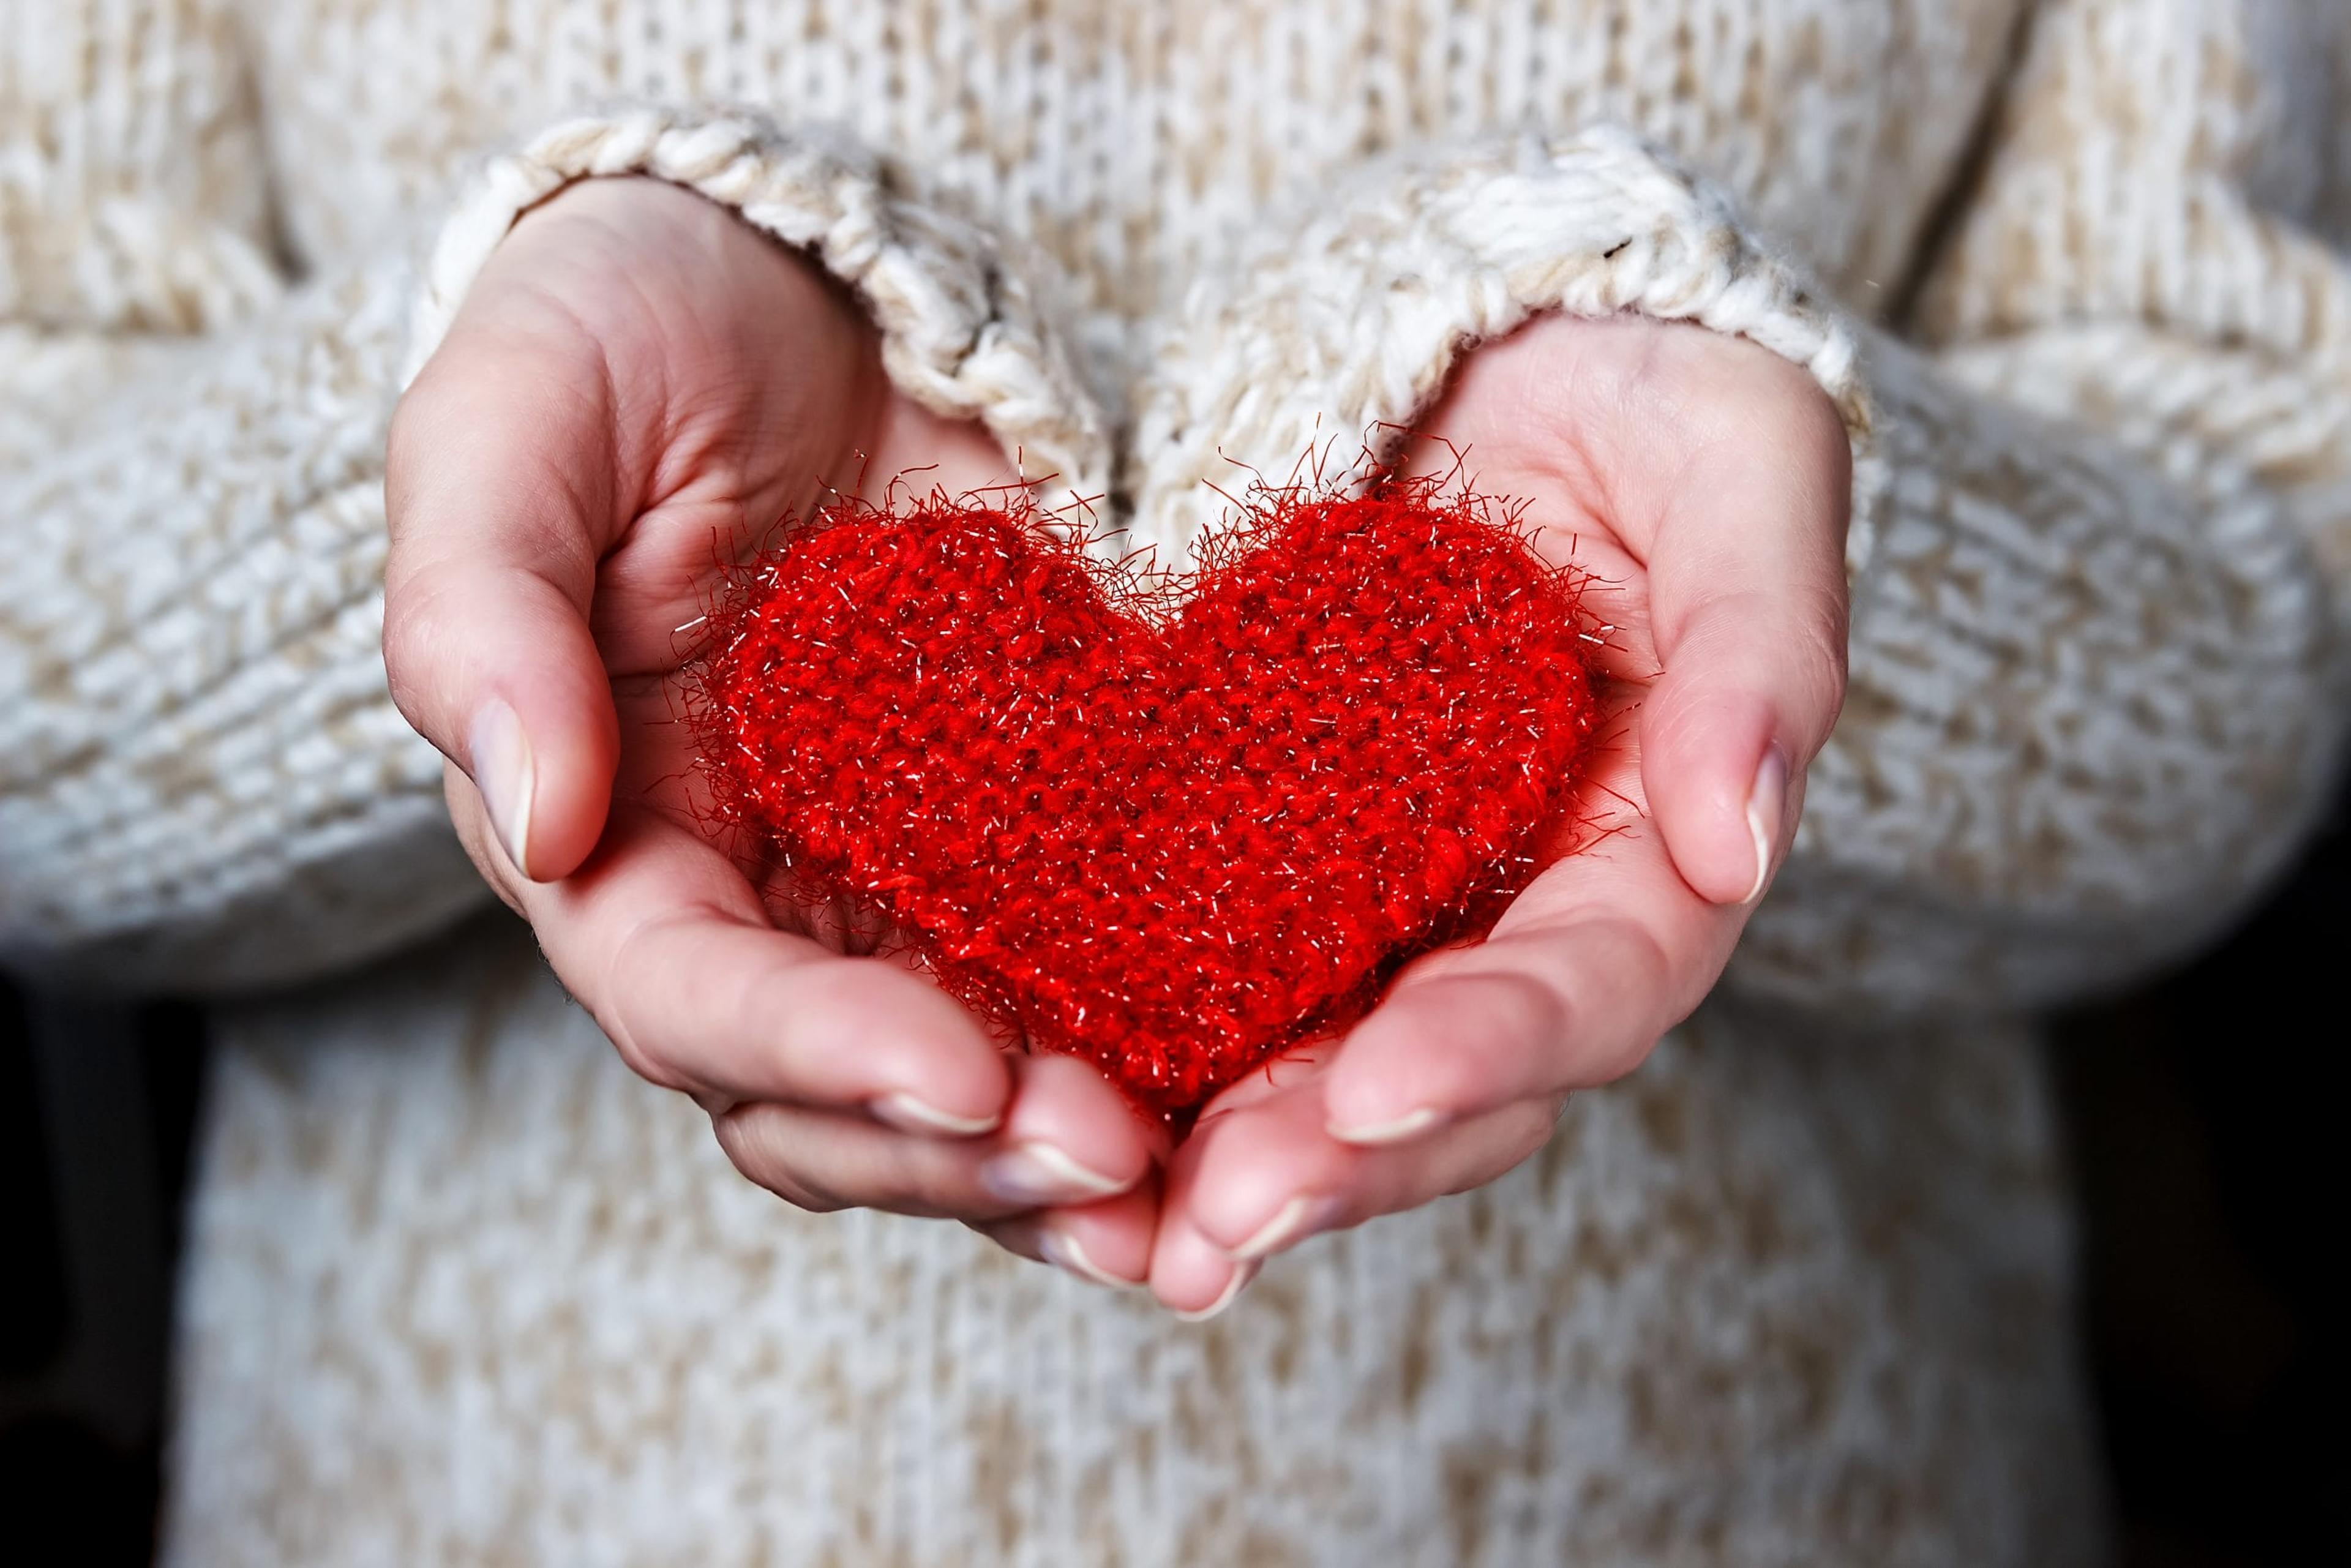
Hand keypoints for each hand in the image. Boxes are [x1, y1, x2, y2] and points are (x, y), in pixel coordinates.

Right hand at [383, 176, 1162, 1284]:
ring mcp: (897, 880)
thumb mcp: (513, 424)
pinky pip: (1085, 971)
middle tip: (1116, 1165)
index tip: (957, 1073)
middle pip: (836, 1098)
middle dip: (965, 1156)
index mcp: (611, 838)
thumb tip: (534, 816)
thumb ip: (480, 612)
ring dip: (1067, 1153)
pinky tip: (1263, 1081)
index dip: (815, 1053)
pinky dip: (1161, 1044)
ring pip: (966, 1080)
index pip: (690, 999)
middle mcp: (754, 900)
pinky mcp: (1030, 832)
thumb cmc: (617, 332)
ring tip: (1193, 1184)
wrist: (795, 283)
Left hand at [1146, 313, 1852, 1314]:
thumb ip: (1763, 643)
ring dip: (1225, 1158)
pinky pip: (1199, 973)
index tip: (1384, 1086)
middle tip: (1219, 1227)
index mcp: (1646, 839)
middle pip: (1442, 1074)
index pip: (1598, 978)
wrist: (1486, 332)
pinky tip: (1040, 1106)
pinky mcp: (1258, 856)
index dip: (1501, 1043)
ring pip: (1312, 1063)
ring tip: (1125, 1230)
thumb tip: (1740, 836)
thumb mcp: (1737, 462)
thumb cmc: (1643, 385)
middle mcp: (1511, 903)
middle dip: (1339, 1160)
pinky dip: (1134, 1051)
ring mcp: (1380, 893)